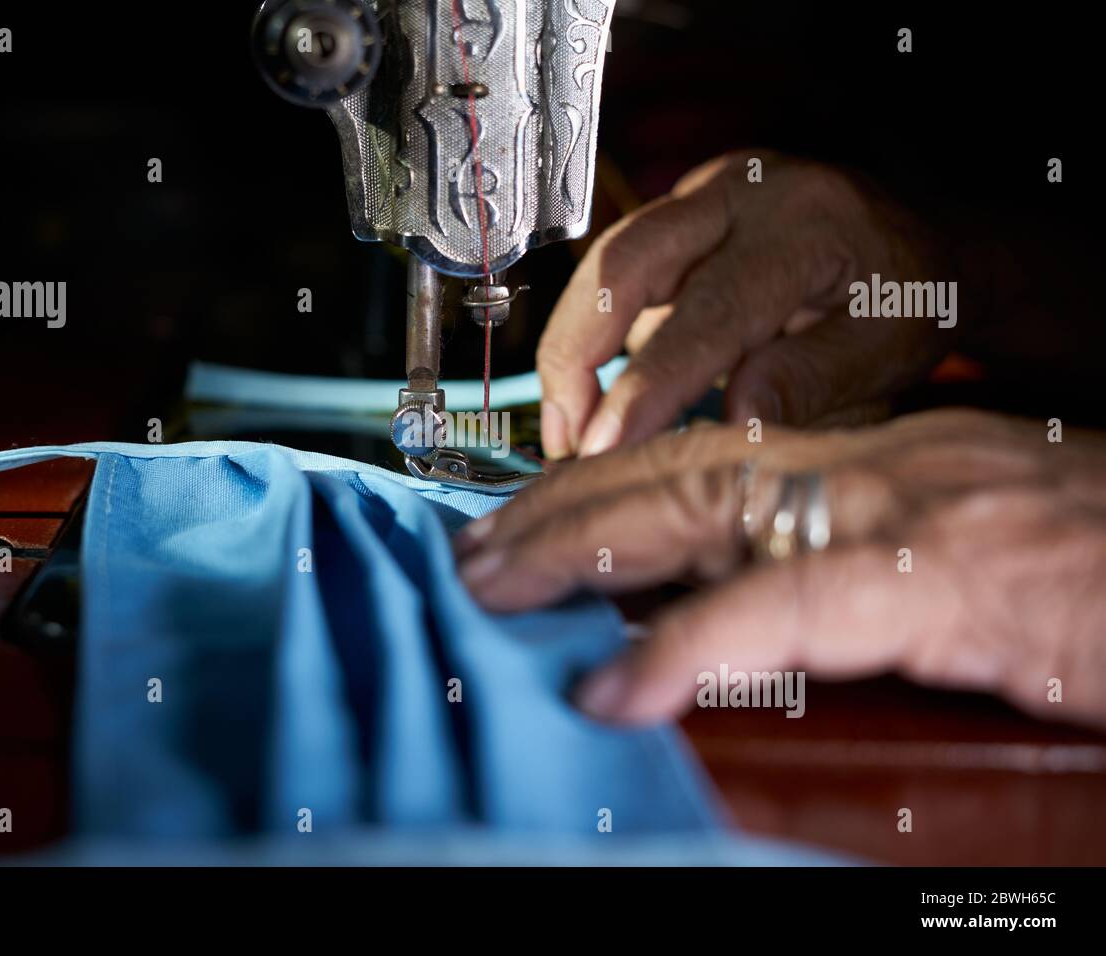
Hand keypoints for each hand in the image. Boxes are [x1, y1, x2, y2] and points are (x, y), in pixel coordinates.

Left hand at [456, 410, 1105, 730]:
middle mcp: (879, 465)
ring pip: (711, 505)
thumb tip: (728, 603)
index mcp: (877, 463)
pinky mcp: (950, 577)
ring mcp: (910, 510)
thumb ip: (840, 568)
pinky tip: (615, 687)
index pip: (708, 453)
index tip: (526, 522)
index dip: (604, 484)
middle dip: (565, 507)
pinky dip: (692, 644)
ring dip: (588, 546)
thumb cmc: (1090, 570)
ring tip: (498, 587)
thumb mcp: (951, 556)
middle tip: (476, 552)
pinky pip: (791, 605)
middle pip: (683, 467)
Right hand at [537, 150, 956, 457]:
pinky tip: (590, 397)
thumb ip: (810, 384)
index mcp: (805, 225)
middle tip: (564, 438)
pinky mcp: (677, 213)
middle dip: (576, 353)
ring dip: (573, 347)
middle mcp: (743, 191)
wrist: (912, 246)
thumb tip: (733, 423)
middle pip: (625, 262)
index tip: (605, 451)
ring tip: (566, 428)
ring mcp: (703, 194)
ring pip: (606, 261)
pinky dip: (592, 333)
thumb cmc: (903, 303)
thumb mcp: (884, 353)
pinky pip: (617, 268)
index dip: (647, 386)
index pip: (710, 311)